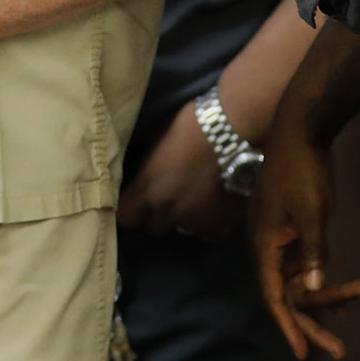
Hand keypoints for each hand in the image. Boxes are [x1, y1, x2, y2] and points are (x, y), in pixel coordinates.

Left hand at [117, 101, 236, 237]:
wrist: (233, 130)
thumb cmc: (190, 126)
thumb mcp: (156, 144)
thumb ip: (148, 171)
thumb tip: (145, 181)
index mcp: (147, 190)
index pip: (126, 218)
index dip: (132, 210)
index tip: (137, 202)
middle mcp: (168, 211)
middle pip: (154, 227)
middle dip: (158, 215)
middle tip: (168, 197)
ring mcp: (195, 220)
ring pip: (182, 230)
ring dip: (183, 218)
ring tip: (193, 199)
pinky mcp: (221, 223)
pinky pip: (207, 234)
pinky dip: (207, 224)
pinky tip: (211, 208)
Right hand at [248, 110, 359, 359]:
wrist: (299, 134)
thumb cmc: (302, 173)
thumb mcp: (311, 212)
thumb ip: (313, 251)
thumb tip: (315, 287)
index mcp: (266, 247)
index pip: (275, 297)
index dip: (288, 327)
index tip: (301, 354)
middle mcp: (270, 250)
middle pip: (290, 297)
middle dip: (312, 324)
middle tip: (338, 351)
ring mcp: (282, 242)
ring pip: (302, 282)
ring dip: (326, 299)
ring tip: (352, 317)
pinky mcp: (295, 233)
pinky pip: (309, 267)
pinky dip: (326, 280)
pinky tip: (348, 298)